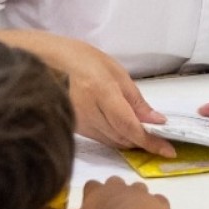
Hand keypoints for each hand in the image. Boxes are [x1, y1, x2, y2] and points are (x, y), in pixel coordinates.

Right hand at [3, 31, 175, 156]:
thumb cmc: (78, 58)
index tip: (168, 150)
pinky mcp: (74, 129)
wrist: (40, 61)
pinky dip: (117, 136)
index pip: (130, 126)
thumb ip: (135, 98)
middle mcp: (88, 113)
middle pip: (123, 138)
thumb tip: (155, 120)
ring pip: (113, 141)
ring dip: (132, 140)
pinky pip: (102, 138)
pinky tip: (125, 129)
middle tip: (163, 139)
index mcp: (101, 92)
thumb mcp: (113, 70)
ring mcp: (79, 123)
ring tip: (147, 133)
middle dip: (144, 141)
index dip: (150, 141)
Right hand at [54, 177, 181, 208]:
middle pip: (115, 182)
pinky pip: (158, 200)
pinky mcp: (157, 202)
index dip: (91, 193)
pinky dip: (157, 206)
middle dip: (114, 191)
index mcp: (99, 190)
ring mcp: (140, 193)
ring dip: (136, 197)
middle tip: (112, 206)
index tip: (91, 201)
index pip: (91, 185)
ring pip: (138, 188)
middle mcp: (120, 187)